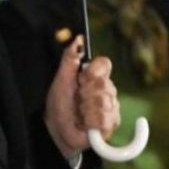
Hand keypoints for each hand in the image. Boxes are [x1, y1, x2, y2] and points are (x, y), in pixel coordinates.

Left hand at [44, 36, 119, 158]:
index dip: (92, 71)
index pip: (104, 63)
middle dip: (84, 94)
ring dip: (85, 109)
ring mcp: (111, 106)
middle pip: (103, 84)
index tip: (80, 79)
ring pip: (103, 103)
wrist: (57, 129)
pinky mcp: (112, 123)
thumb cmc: (59, 104)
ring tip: (79, 113)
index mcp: (95, 77)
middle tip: (76, 100)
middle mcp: (106, 90)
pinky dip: (90, 122)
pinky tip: (85, 124)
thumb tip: (78, 39)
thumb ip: (69, 59)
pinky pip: (104, 119)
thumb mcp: (61, 79)